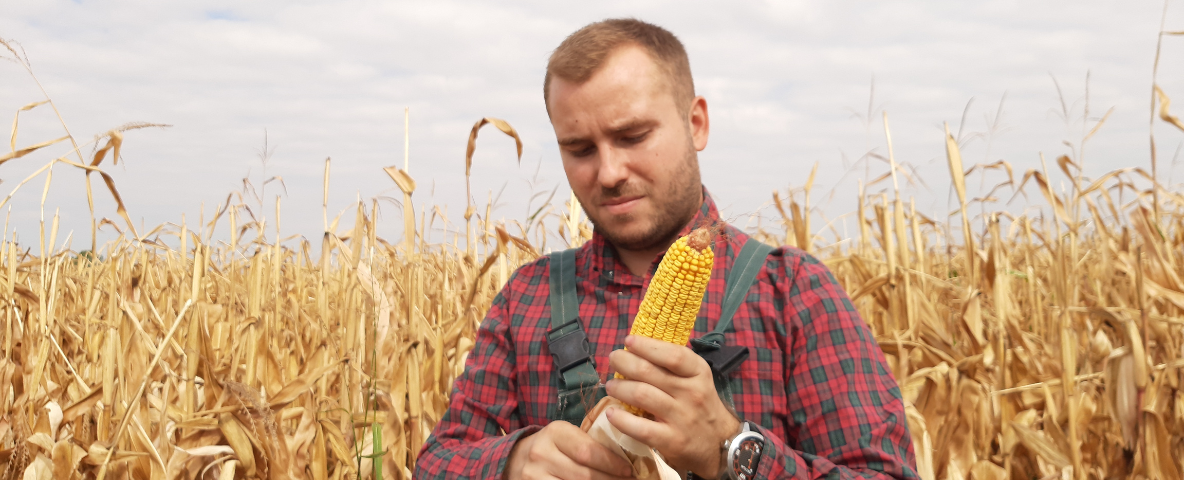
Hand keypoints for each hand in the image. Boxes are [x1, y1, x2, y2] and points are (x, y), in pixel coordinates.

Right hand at [504, 421, 634, 479]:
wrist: (513, 460)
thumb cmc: (550, 448)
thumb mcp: (565, 437)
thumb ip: (588, 444)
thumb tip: (626, 459)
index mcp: (555, 433)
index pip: (588, 451)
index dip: (612, 463)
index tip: (630, 470)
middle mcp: (542, 453)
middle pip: (584, 474)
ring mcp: (534, 476)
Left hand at [606, 335, 740, 476]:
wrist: (720, 443)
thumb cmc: (700, 405)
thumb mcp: (696, 379)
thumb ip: (672, 365)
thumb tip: (638, 347)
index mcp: (698, 373)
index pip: (672, 354)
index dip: (646, 345)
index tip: (629, 341)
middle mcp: (692, 393)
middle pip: (649, 371)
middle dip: (624, 362)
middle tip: (614, 359)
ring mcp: (682, 417)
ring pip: (642, 395)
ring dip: (620, 387)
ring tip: (611, 386)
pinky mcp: (672, 440)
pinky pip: (641, 428)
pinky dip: (621, 419)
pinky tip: (611, 413)